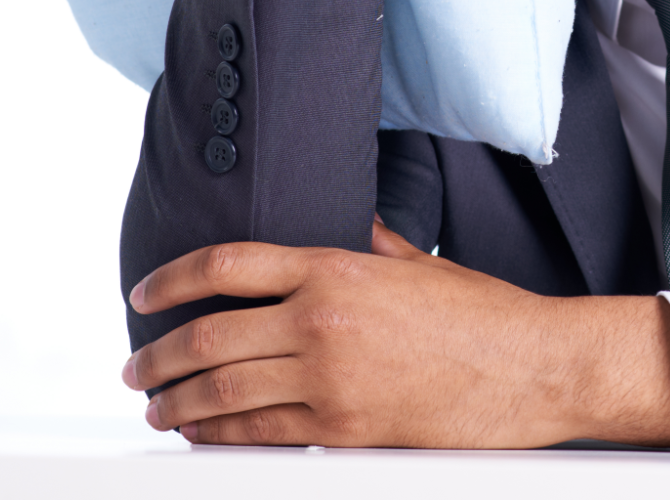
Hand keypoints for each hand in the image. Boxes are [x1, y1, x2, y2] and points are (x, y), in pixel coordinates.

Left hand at [122, 221, 669, 447]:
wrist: (533, 368)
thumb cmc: (485, 316)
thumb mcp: (418, 263)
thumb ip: (370, 246)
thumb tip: (343, 229)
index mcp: (336, 268)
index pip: (227, 266)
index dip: (171, 279)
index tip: (146, 294)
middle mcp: (321, 321)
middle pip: (209, 337)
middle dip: (158, 356)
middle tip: (136, 367)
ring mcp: (329, 379)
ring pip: (223, 395)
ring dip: (177, 404)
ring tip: (156, 408)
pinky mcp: (343, 430)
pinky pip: (260, 438)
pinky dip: (219, 440)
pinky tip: (203, 437)